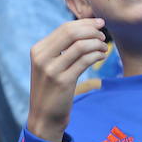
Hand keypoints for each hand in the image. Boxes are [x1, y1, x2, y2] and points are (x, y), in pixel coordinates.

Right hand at [26, 18, 108, 141]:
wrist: (44, 117)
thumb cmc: (51, 89)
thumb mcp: (49, 66)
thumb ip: (60, 48)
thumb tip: (85, 29)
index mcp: (38, 50)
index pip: (64, 28)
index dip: (85, 23)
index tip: (99, 23)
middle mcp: (42, 58)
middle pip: (72, 33)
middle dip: (91, 30)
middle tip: (103, 35)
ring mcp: (51, 70)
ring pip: (80, 45)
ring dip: (97, 44)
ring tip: (104, 48)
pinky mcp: (63, 82)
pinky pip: (85, 60)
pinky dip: (97, 55)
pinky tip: (101, 56)